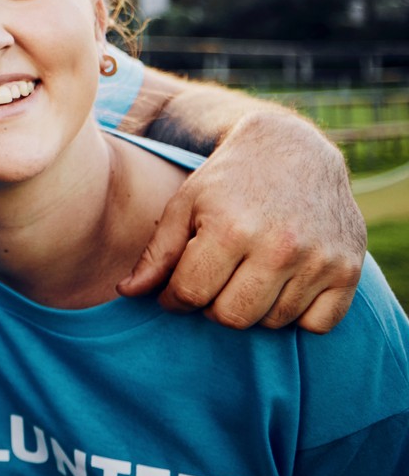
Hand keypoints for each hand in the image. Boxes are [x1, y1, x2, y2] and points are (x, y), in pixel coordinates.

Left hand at [119, 110, 365, 332]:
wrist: (293, 150)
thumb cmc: (228, 181)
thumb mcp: (185, 205)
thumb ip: (156, 253)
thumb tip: (127, 293)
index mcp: (230, 229)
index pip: (190, 295)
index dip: (174, 298)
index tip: (176, 289)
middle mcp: (279, 247)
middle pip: (231, 316)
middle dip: (212, 306)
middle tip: (213, 283)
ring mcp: (319, 260)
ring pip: (272, 322)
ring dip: (254, 308)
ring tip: (247, 276)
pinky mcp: (348, 270)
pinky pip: (317, 324)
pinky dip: (298, 315)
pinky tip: (283, 286)